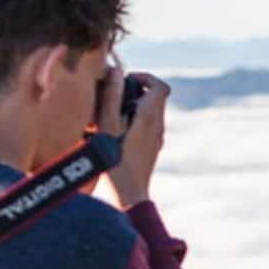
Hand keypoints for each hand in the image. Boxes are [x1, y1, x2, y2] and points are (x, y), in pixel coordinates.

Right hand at [98, 67, 168, 205]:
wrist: (128, 196)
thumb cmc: (115, 162)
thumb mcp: (108, 126)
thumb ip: (111, 97)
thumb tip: (116, 72)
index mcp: (151, 117)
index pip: (160, 86)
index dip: (145, 77)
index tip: (125, 79)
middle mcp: (159, 127)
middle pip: (155, 98)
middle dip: (135, 91)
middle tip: (113, 95)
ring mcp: (156, 140)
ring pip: (150, 114)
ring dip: (132, 107)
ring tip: (109, 115)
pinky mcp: (150, 150)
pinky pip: (145, 128)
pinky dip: (133, 122)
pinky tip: (113, 133)